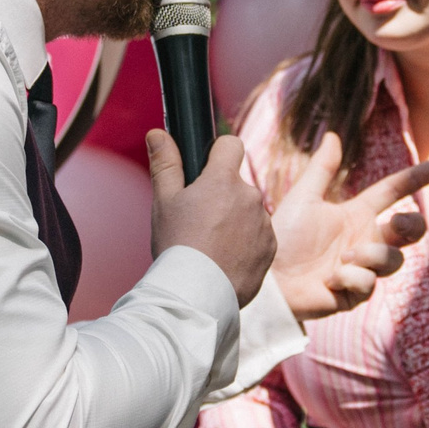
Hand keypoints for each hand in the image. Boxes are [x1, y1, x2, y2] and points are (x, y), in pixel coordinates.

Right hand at [148, 132, 275, 304]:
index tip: (206, 171)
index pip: (231, 144)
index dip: (218, 153)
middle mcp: (250, 196)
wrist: (197, 294)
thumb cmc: (178, 246)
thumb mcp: (164, 202)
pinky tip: (225, 259)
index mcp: (223, 180)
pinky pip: (259, 237)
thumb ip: (165, 163)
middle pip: (237, 184)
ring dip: (235, 220)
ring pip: (249, 211)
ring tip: (211, 245)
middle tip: (199, 220)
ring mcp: (264, 223)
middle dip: (222, 195)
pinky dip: (246, 244)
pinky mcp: (271, 248)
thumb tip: (157, 133)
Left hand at [266, 133, 428, 319]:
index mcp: (355, 215)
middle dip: (412, 225)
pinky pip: (369, 283)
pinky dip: (351, 278)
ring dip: (372, 256)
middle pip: (410, 231)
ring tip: (343, 258)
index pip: (393, 193)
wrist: (266, 276)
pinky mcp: (354, 293)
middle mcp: (364, 240)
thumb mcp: (303, 198)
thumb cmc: (282, 237)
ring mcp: (362, 268)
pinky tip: (330, 279)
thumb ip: (322, 169)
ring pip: (393, 260)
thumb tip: (333, 135)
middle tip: (396, 223)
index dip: (416, 178)